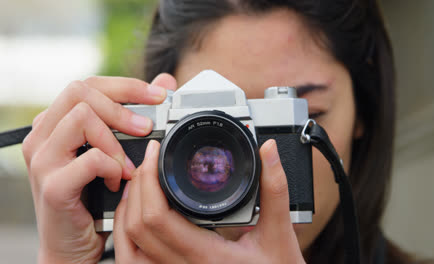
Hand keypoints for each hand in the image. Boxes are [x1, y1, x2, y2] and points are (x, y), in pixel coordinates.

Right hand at [22, 74, 175, 262]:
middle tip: (146, 128)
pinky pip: (90, 158)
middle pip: (79, 91)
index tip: (158, 95)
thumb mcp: (115, 151)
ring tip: (128, 165)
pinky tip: (117, 182)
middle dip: (121, 106)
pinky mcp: (52, 186)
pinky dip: (112, 168)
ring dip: (116, 141)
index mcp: (55, 124)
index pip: (87, 85)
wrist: (73, 244)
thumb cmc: (94, 197)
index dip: (126, 86)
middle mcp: (42, 136)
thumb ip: (133, 116)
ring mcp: (42, 160)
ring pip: (82, 118)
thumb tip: (164, 82)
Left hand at [114, 139, 305, 263]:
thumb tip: (268, 152)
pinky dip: (130, 231)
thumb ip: (274, 190)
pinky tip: (140, 212)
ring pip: (130, 246)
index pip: (158, 218)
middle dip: (138, 186)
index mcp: (207, 256)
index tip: (156, 155)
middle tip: (151, 160)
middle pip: (137, 228)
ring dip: (129, 208)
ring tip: (141, 180)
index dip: (149, 181)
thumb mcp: (280, 234)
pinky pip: (137, 257)